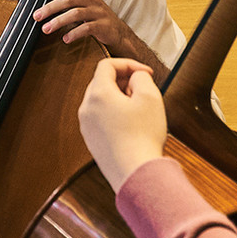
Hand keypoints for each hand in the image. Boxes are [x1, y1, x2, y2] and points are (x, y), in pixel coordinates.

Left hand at [34, 0, 168, 81]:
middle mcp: (93, 0)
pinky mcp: (102, 26)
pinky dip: (74, 33)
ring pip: (76, 14)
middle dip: (50, 8)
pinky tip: (65, 39)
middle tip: (37, 16)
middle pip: (69, 0)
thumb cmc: (95, 17)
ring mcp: (98, 13)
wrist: (117, 32)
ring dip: (58, 21)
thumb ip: (68, 0)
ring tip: (46, 29)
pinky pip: (87, 28)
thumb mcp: (84, 4)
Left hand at [78, 58, 167, 193]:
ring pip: (101, 101)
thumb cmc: (143, 136)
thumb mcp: (150, 97)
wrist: (136, 174)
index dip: (128, 64)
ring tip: (139, 109)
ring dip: (119, 98)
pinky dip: (114, 115)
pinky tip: (132, 127)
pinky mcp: (92, 142)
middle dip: (123, 81)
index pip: (106, 65)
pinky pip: (101, 119)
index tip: (146, 72)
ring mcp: (87, 127)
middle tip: (143, 90)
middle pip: (101, 82)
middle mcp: (86, 109)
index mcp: (98, 94)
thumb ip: (141, 77)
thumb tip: (135, 78)